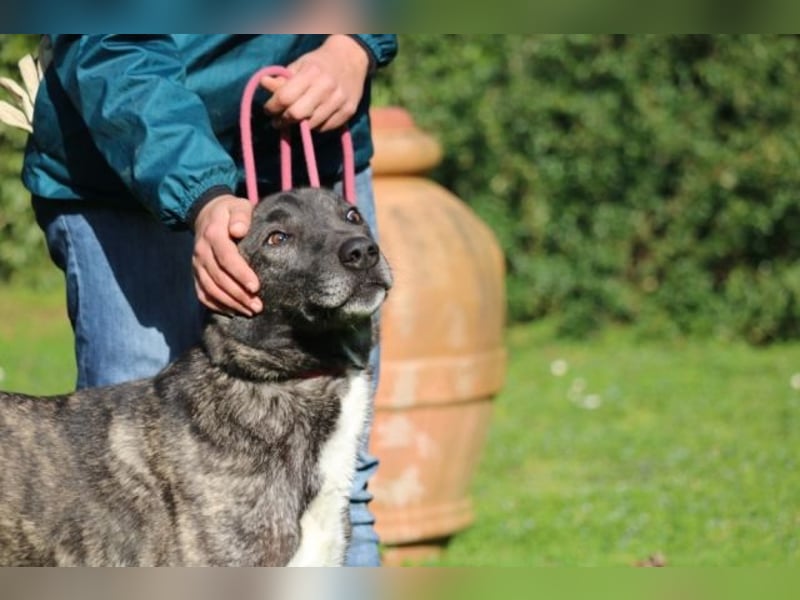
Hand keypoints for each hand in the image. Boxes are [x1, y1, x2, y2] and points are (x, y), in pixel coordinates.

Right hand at [192, 194, 261, 315]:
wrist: (207, 213)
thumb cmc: (230, 212)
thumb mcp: (239, 206)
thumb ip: (241, 216)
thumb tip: (239, 230)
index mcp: (214, 235)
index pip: (227, 258)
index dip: (241, 274)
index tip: (256, 287)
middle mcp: (202, 252)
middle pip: (219, 278)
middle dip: (239, 294)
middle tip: (257, 306)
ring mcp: (197, 264)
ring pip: (210, 289)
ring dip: (230, 303)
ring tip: (249, 311)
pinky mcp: (196, 273)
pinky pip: (202, 293)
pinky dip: (215, 305)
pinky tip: (232, 312)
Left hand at [260, 35, 369, 131]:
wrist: (351, 59)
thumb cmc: (319, 63)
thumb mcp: (299, 65)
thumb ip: (282, 78)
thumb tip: (263, 84)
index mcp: (311, 72)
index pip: (285, 97)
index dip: (272, 107)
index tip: (269, 110)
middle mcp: (327, 86)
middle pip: (297, 114)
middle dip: (284, 120)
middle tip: (279, 121)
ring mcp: (339, 100)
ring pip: (311, 125)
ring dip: (299, 125)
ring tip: (295, 120)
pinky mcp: (349, 111)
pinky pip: (326, 128)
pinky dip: (316, 127)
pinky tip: (312, 119)